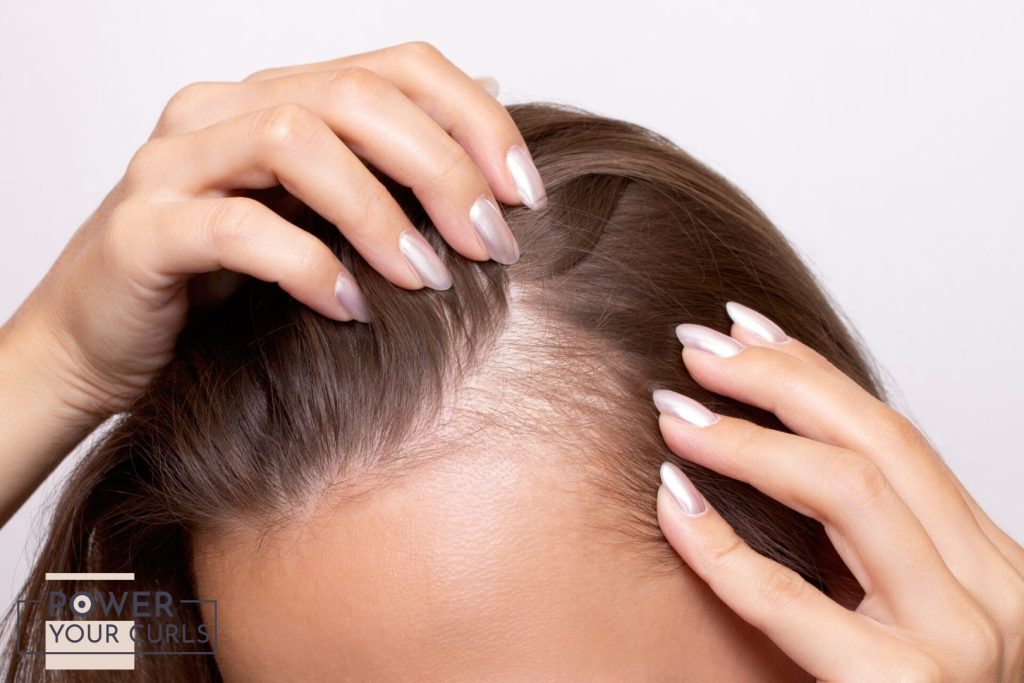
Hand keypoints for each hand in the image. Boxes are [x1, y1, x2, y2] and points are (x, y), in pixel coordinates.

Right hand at [3, 40, 543, 420]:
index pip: (396, 67)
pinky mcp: (143, 230)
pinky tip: (349, 310)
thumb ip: (385, 159)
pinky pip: (236, 227)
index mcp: (272, 97)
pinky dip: (306, 265)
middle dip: (442, 169)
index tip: (523, 197)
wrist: (97, 346)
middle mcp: (222, 111)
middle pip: (355, 96)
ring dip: (380, 213)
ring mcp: (174, 164)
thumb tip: (486, 94)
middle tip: (492, 246)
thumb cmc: (216, 286)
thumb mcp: (315, 217)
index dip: (474, 121)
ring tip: (429, 279)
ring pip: (296, 142)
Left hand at [653, 301, 1023, 680]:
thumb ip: (869, 549)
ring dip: (748, 441)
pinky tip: (671, 502)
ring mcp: (958, 643)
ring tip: (677, 413)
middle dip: (779, 381)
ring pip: (850, 493)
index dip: (814, 373)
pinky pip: (792, 601)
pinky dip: (721, 544)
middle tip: (697, 348)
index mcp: (989, 564)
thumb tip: (783, 455)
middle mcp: (992, 593)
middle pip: (877, 443)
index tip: (747, 330)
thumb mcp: (906, 612)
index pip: (895, 437)